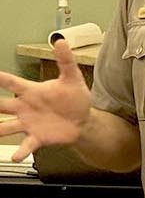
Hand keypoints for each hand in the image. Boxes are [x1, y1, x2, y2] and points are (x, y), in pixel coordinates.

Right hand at [0, 39, 92, 160]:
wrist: (83, 120)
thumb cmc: (74, 98)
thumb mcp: (72, 78)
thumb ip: (65, 61)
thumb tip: (61, 40)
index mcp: (31, 91)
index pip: (11, 83)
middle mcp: (24, 108)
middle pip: (0, 105)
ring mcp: (28, 123)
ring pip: (6, 127)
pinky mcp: (37, 137)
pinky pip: (26, 145)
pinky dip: (20, 151)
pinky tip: (16, 156)